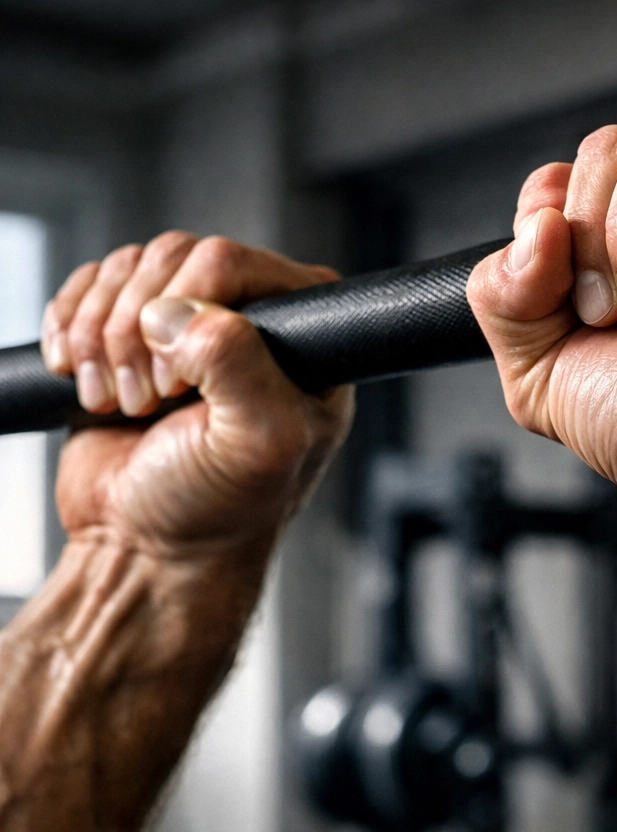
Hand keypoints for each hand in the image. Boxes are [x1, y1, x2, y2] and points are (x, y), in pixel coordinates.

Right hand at [41, 233, 352, 557]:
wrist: (147, 548)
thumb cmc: (219, 510)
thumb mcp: (257, 443)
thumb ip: (238, 365)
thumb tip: (178, 313)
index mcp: (303, 344)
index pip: (240, 264)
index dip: (196, 305)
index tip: (182, 379)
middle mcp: (251, 327)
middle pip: (176, 257)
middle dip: (141, 331)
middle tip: (150, 401)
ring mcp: (191, 328)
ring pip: (131, 269)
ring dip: (102, 337)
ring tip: (121, 404)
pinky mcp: (134, 337)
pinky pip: (91, 286)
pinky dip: (72, 329)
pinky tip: (86, 381)